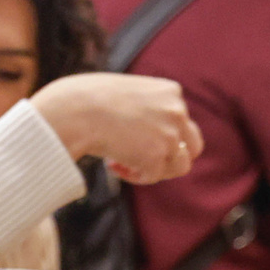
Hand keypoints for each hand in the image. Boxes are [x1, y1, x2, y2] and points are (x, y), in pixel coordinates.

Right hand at [30, 72, 201, 185]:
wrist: (76, 110)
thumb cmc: (88, 100)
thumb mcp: (127, 95)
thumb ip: (144, 110)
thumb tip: (146, 136)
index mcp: (171, 92)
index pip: (181, 122)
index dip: (160, 136)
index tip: (134, 139)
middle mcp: (178, 111)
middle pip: (192, 145)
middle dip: (170, 157)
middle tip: (141, 161)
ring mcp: (171, 134)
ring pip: (180, 166)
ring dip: (156, 170)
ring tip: (126, 165)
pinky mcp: (157, 156)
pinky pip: (152, 177)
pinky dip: (134, 176)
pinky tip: (112, 165)